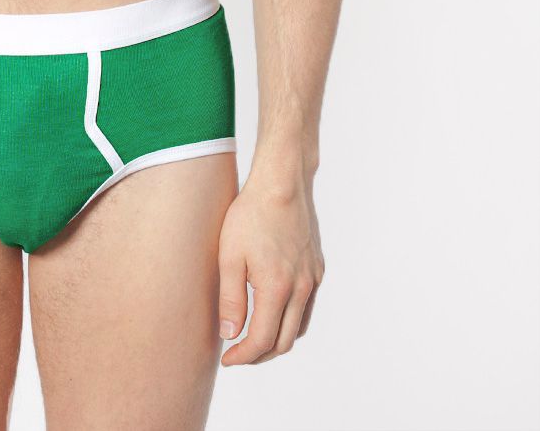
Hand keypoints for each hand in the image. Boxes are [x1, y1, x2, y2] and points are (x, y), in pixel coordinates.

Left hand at [216, 176, 324, 365]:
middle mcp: (301, 289)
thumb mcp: (229, 256)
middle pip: (283, 341)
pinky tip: (273, 313)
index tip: (227, 360)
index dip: (243, 356)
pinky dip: (290, 321)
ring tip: (252, 338)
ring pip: (298, 328)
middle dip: (259, 355)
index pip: (262, 340)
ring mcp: (313, 279)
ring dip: (276, 340)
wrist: (281, 184)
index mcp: (277, 288)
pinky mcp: (318, 269)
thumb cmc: (250, 215)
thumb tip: (230, 335)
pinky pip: (306, 308)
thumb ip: (230, 299)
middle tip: (237, 354)